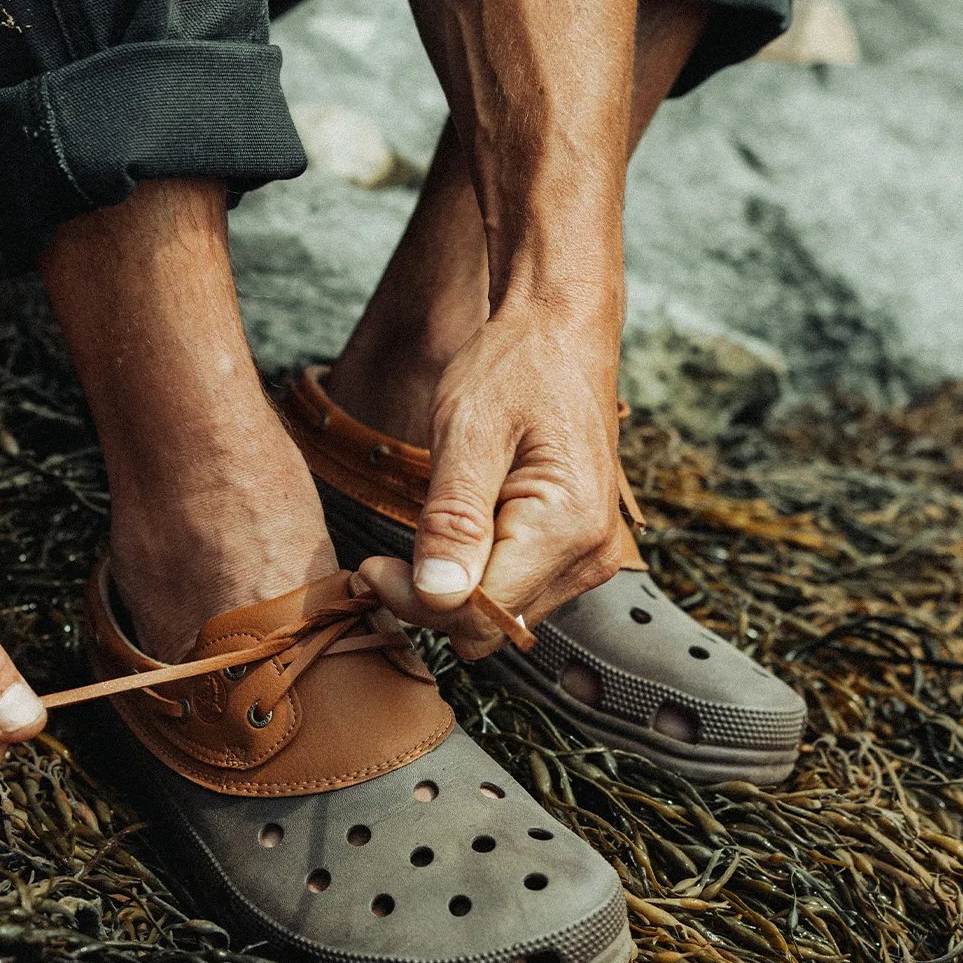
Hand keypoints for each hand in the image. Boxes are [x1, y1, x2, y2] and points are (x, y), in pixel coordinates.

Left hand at [358, 304, 622, 658]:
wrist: (558, 336)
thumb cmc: (512, 369)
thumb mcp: (466, 433)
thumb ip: (453, 518)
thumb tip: (437, 595)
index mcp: (568, 527)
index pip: (479, 614)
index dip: (417, 600)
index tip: (371, 565)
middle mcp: (591, 555)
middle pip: (490, 626)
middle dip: (432, 598)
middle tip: (383, 555)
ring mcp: (589, 558)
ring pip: (500, 617)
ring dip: (453, 588)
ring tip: (426, 529)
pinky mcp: (575, 554)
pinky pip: (514, 592)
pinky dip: (475, 574)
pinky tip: (456, 531)